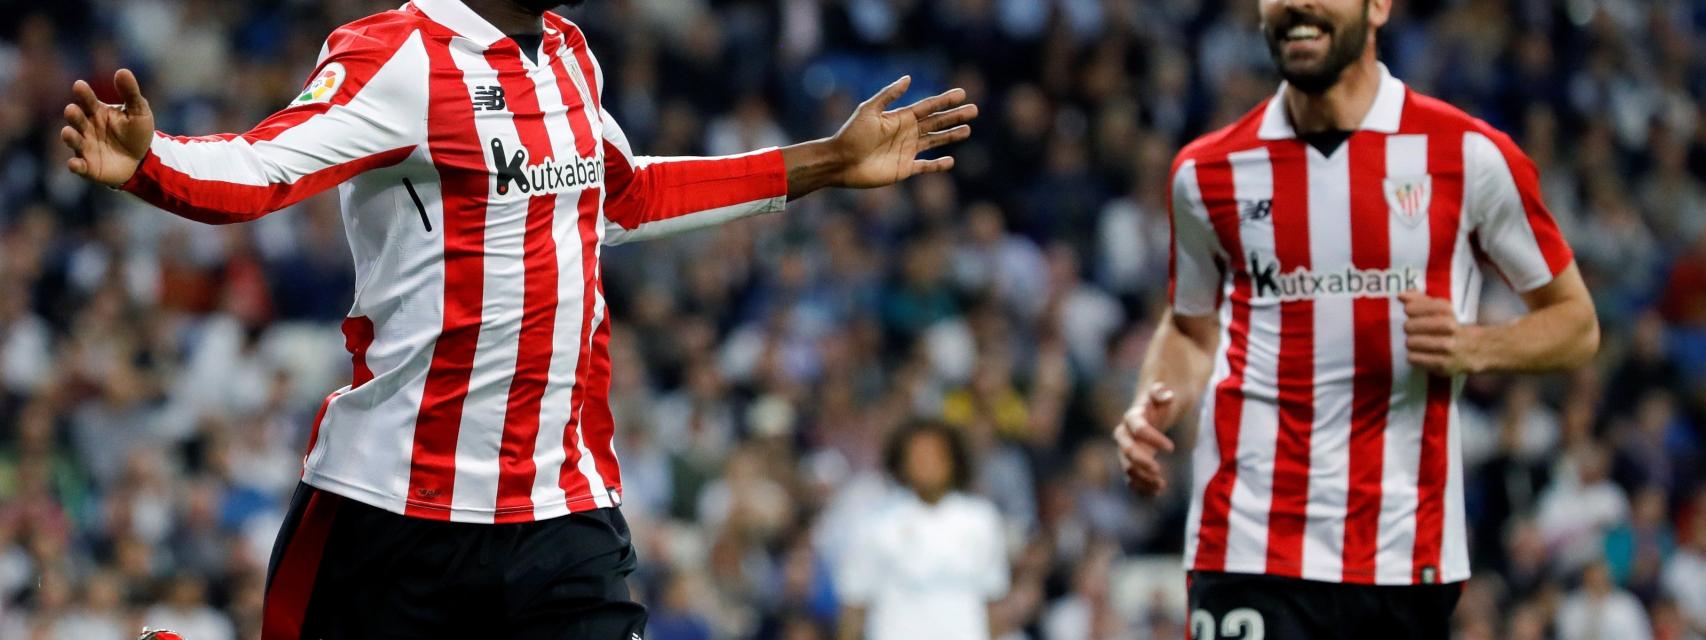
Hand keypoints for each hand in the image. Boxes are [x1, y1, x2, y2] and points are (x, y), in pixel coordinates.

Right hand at [62, 69, 154, 186]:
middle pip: (76, 119)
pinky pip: (78, 166)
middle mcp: (86, 127)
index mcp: (96, 111)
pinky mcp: (88, 166)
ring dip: (69, 136)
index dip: (83, 93)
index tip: (79, 85)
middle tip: (72, 110)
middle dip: (73, 115)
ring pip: (73, 140)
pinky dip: (75, 165)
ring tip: (68, 133)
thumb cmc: (136, 132)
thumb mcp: (139, 112)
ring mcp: (85, 146)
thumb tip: (122, 71)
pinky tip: (73, 164)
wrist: (142, 160)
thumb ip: (130, 93)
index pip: (87, 100)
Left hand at [783, 76, 976, 197]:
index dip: (945, 101)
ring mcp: (906, 151)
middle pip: (936, 123)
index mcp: (900, 117)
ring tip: (968, 130)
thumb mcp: (869, 110)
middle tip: (974, 110)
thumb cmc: (851, 135)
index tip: (961, 94)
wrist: (840, 162)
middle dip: (955, 116)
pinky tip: (951, 161)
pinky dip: (938, 165)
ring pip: (935, 141)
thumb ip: (888, 95)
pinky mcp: (904, 168)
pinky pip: (925, 166)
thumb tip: (909, 78)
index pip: (928, 107)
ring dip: (951, 136)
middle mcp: (906, 133)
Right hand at [1113, 382, 1177, 496]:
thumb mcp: (1162, 394)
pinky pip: (1131, 478)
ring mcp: (1125, 451)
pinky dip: (1141, 487)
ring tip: (1161, 485)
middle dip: (1140, 461)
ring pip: (1127, 467)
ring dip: (1142, 478)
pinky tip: (1156, 493)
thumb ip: (1161, 392)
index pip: (1137, 427)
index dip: (1152, 437)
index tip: (1172, 448)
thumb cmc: (1158, 402)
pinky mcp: (1131, 462)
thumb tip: (1166, 394)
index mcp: (1132, 417)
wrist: (1150, 412)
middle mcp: (1124, 434)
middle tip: (1159, 471)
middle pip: (1126, 450)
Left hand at [1400, 290, 1480, 375]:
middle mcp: (1449, 328)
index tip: (1408, 312)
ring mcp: (1447, 347)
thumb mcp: (1441, 310)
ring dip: (1409, 343)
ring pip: (1412, 342)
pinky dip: (1412, 356)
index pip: (1420, 306)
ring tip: (1413, 343)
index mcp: (1448, 312)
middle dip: (1408, 328)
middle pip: (1411, 325)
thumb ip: (1421, 300)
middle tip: (1410, 331)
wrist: (1476, 350)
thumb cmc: (1451, 327)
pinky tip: (1417, 354)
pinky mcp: (1444, 364)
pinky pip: (1416, 358)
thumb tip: (1401, 295)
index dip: (1411, 309)